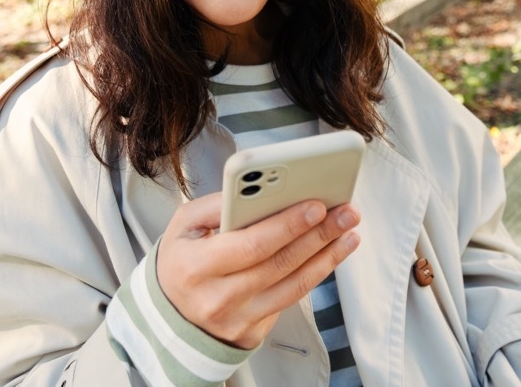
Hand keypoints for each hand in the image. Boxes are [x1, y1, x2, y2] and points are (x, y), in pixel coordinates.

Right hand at [156, 193, 360, 349]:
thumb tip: (261, 189)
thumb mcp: (184, 226)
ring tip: (350, 230)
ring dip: (328, 254)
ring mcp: (238, 318)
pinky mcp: (254, 331)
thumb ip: (217, 205)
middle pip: (279, 263)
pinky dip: (317, 272)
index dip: (286, 225)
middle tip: (346, 210)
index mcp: (195, 266)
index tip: (316, 204)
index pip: (250, 244)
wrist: (170, 315)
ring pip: (293, 284)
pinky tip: (333, 251)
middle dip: (318, 234)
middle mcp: (217, 297)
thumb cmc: (181, 260)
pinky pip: (292, 298)